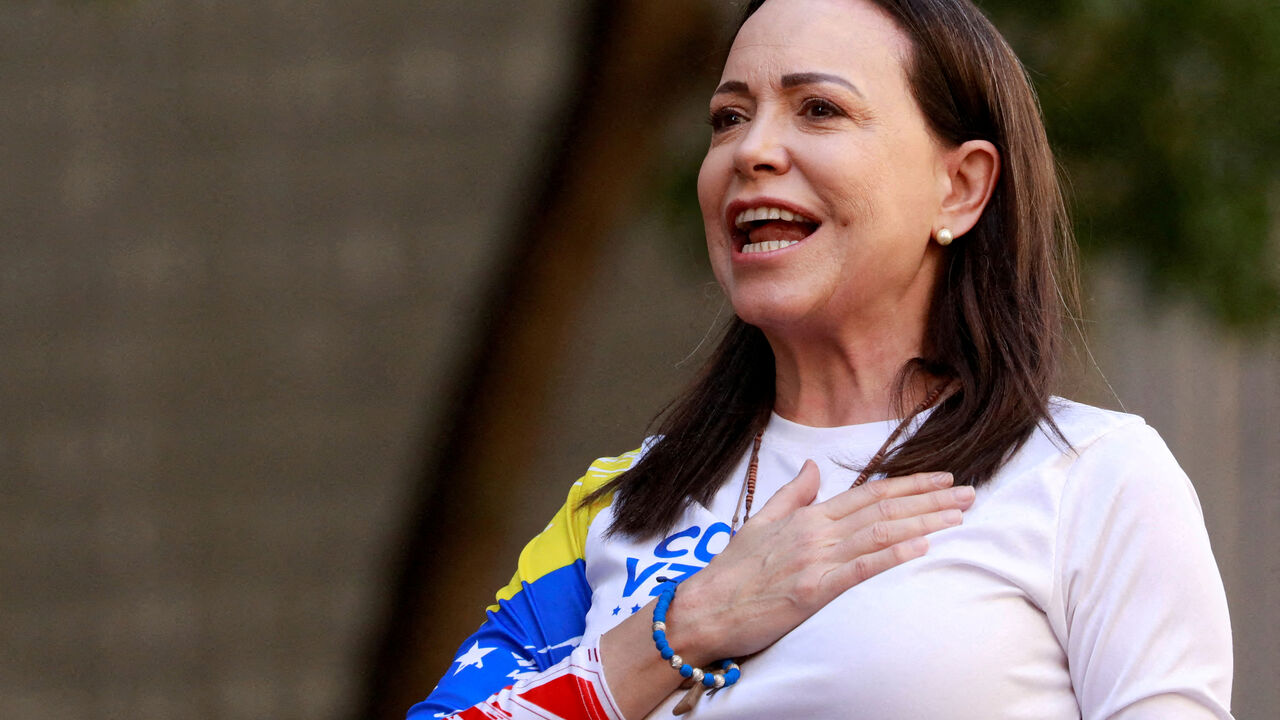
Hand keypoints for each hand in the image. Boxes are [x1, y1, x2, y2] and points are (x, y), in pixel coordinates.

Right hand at [665, 462, 973, 663]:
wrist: (705, 608)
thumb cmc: (732, 571)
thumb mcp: (760, 521)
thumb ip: (793, 494)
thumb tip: (813, 466)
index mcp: (807, 516)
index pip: (869, 493)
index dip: (910, 485)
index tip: (943, 479)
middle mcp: (816, 532)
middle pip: (883, 509)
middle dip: (930, 500)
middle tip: (969, 494)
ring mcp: (815, 561)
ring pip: (879, 534)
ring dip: (923, 523)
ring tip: (958, 516)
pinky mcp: (812, 591)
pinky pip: (859, 570)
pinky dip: (891, 555)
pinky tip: (920, 547)